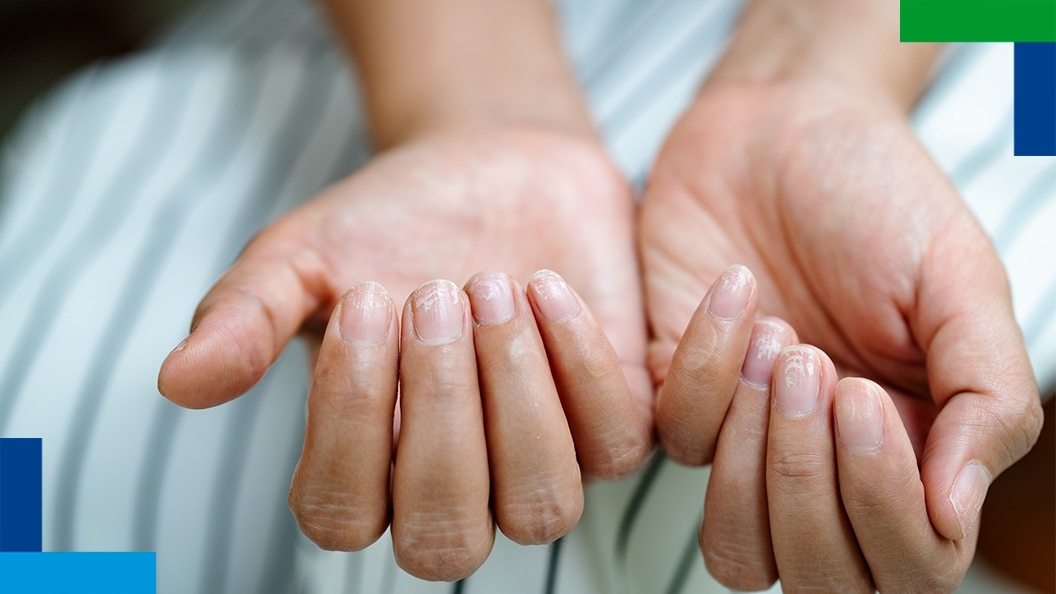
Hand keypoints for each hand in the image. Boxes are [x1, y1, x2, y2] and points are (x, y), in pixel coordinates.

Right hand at [158, 127, 652, 579]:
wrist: (490, 165)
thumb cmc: (390, 221)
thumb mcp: (303, 256)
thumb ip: (245, 318)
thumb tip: (178, 382)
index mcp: (365, 468)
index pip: (341, 515)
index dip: (348, 422)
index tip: (363, 301)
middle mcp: (455, 487)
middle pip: (446, 537)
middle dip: (439, 413)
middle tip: (430, 291)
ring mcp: (540, 462)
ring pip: (541, 507)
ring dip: (514, 396)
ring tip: (490, 284)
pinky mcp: (613, 421)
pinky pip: (616, 442)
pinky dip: (580, 363)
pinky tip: (545, 284)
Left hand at [641, 81, 1042, 590]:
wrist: (781, 126)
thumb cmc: (879, 197)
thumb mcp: (960, 280)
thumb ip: (987, 395)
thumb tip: (958, 513)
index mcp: (914, 451)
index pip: (908, 563)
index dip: (884, 508)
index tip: (863, 396)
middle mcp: (827, 465)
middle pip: (815, 574)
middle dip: (810, 483)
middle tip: (818, 367)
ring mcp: (746, 439)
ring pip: (735, 545)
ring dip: (754, 454)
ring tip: (779, 340)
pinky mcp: (672, 395)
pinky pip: (673, 440)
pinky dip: (702, 368)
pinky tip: (735, 292)